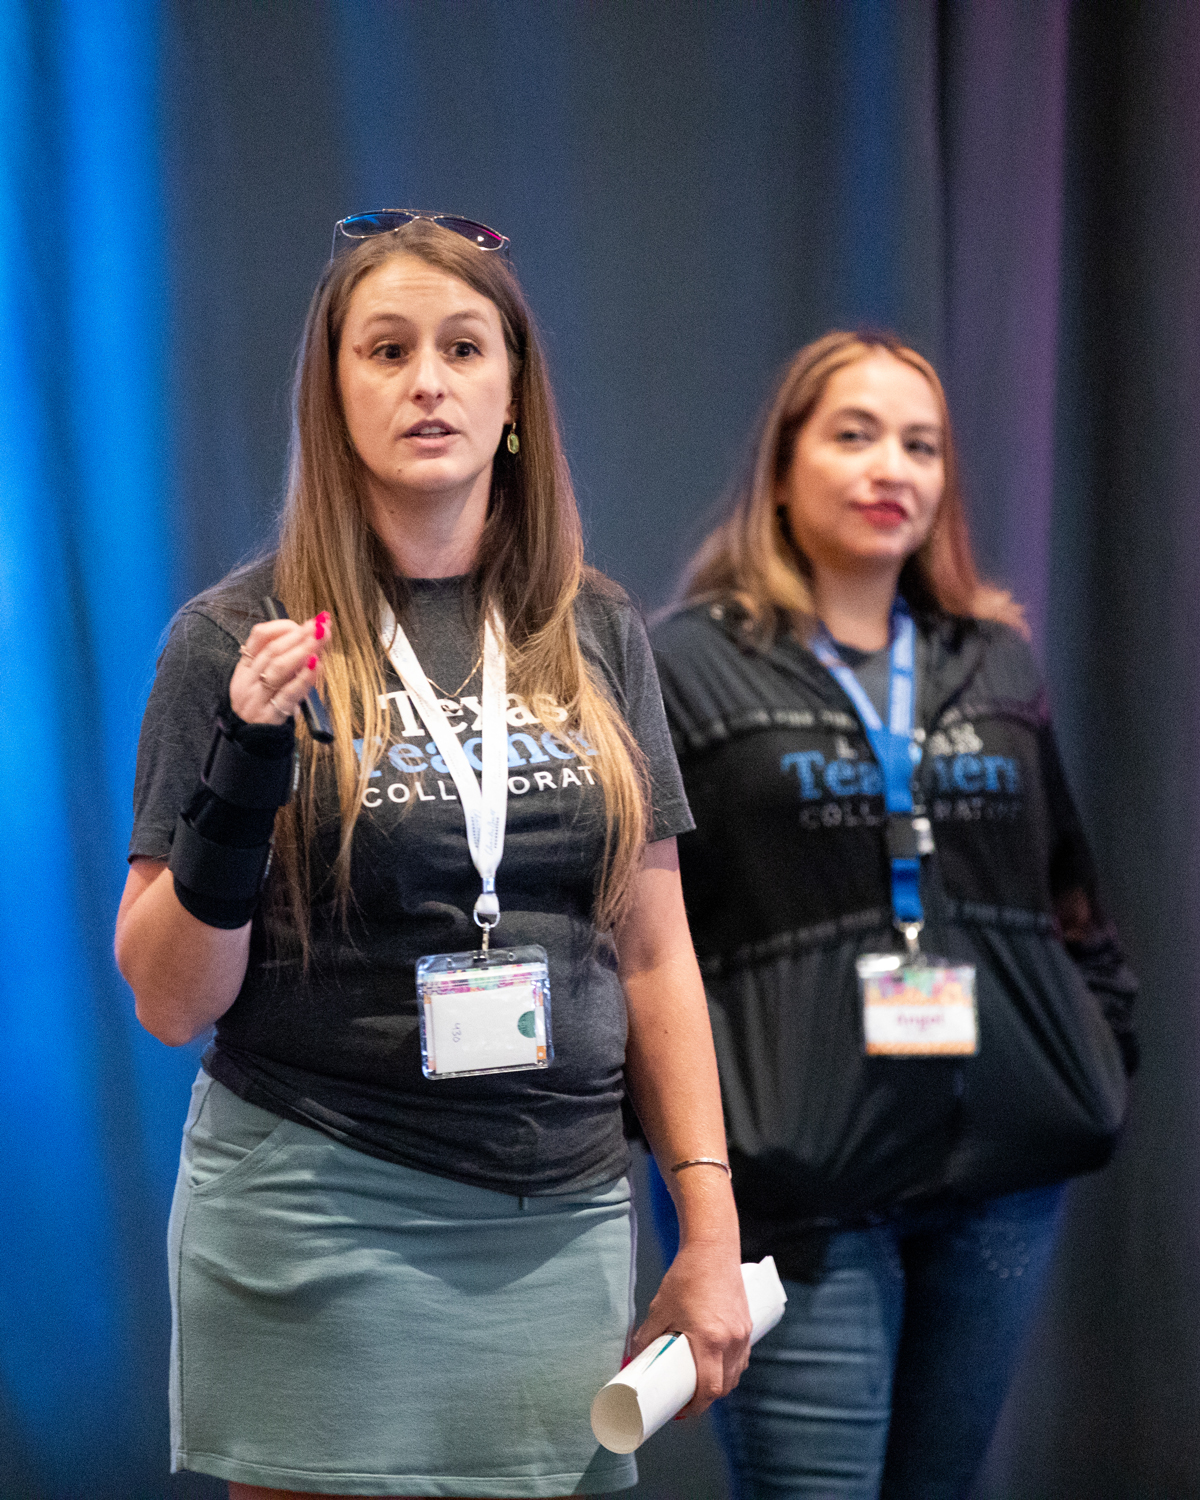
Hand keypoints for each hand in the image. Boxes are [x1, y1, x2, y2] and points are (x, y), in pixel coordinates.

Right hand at [231, 611, 330, 725]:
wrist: (254, 742)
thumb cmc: (265, 705)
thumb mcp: (264, 680)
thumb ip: (283, 660)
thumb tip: (312, 636)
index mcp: (245, 667)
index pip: (259, 637)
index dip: (284, 625)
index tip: (307, 622)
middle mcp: (247, 681)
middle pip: (272, 650)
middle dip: (299, 635)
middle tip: (321, 626)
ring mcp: (257, 698)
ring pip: (278, 668)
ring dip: (303, 650)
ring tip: (320, 639)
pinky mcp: (270, 715)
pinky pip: (289, 693)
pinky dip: (304, 677)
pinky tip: (316, 664)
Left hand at [629, 1235, 751, 1417]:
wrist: (713, 1246)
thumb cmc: (686, 1275)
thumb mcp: (660, 1307)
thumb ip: (647, 1335)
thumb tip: (633, 1357)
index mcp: (710, 1339)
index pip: (709, 1389)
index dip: (695, 1406)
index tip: (681, 1411)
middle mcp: (732, 1340)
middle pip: (724, 1386)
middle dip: (706, 1398)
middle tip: (685, 1399)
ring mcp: (743, 1333)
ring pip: (735, 1373)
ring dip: (719, 1384)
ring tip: (699, 1383)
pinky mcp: (748, 1324)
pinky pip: (741, 1358)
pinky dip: (730, 1367)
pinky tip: (716, 1363)